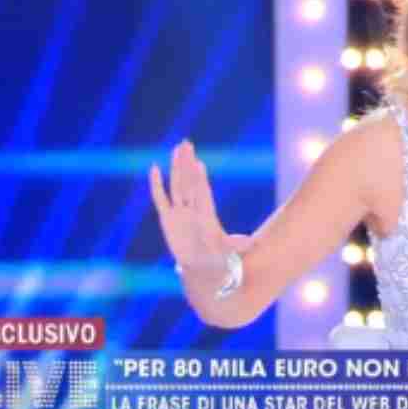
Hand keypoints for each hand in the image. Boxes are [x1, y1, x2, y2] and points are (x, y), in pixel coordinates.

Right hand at [148, 140, 251, 272]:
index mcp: (206, 215)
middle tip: (187, 143)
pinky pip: (160, 199)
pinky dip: (156, 185)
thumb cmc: (218, 258)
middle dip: (187, 163)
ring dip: (176, 167)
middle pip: (189, 182)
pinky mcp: (167, 218)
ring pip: (176, 185)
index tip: (199, 163)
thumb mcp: (227, 251)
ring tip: (177, 149)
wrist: (202, 265)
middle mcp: (193, 209)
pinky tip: (154, 168)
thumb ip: (237, 245)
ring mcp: (180, 212)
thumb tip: (253, 243)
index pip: (202, 193)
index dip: (199, 179)